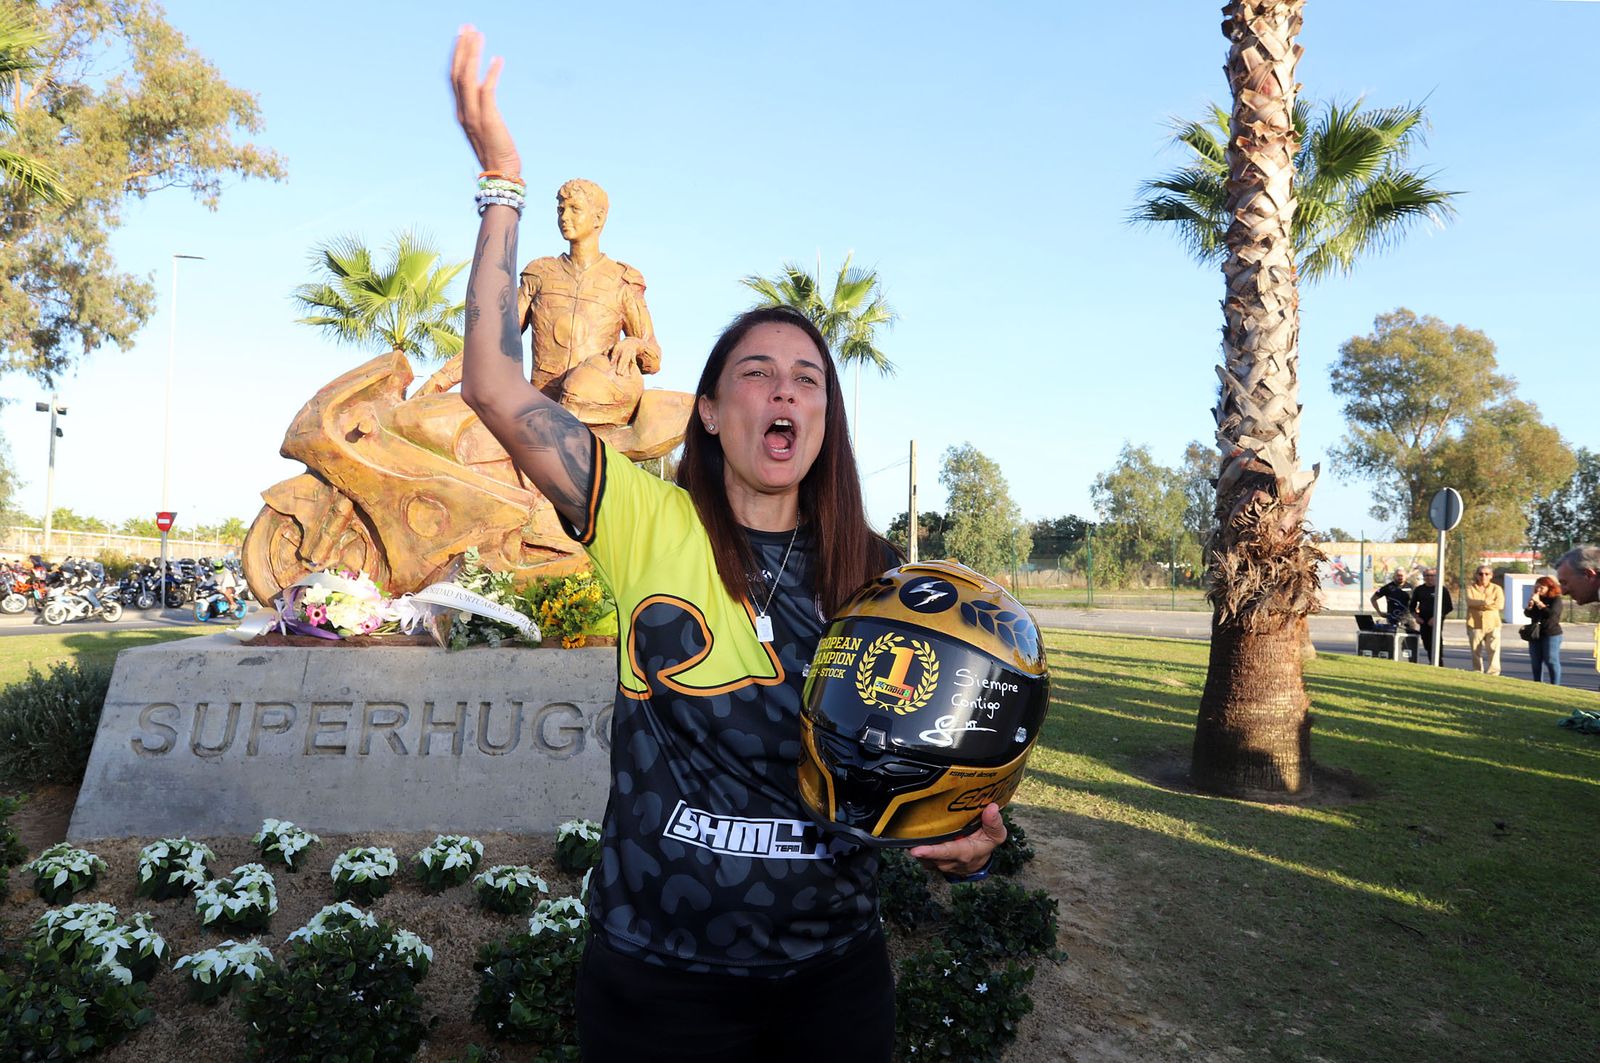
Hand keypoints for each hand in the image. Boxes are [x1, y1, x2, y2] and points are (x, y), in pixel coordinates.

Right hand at [450, 26, 521, 176]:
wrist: (502, 175)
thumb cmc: (497, 152)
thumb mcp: (486, 125)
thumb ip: (483, 106)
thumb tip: (485, 87)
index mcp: (460, 111)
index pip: (454, 77)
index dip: (457, 55)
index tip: (463, 36)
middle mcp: (463, 111)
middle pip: (458, 72)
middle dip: (462, 48)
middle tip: (468, 26)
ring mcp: (473, 116)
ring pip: (468, 78)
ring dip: (473, 54)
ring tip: (479, 34)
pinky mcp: (488, 120)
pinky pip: (487, 91)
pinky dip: (492, 73)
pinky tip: (499, 59)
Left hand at [908, 803, 1005, 876]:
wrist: (978, 861)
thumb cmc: (985, 844)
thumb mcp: (995, 835)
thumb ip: (994, 822)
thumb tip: (992, 808)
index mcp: (965, 853)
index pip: (947, 852)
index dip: (931, 851)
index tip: (917, 850)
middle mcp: (949, 861)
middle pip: (929, 854)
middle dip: (919, 844)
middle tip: (907, 833)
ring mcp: (938, 864)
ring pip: (922, 856)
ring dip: (917, 845)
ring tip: (911, 831)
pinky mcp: (931, 863)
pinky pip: (920, 856)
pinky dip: (917, 847)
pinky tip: (914, 835)